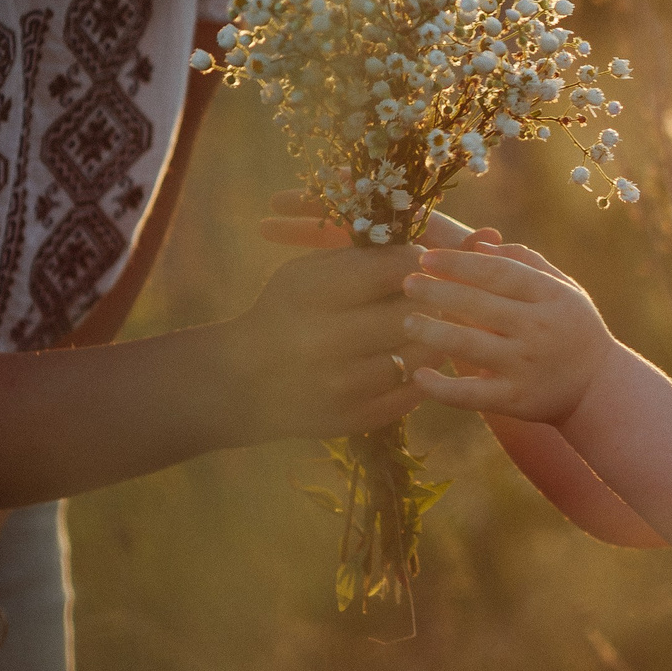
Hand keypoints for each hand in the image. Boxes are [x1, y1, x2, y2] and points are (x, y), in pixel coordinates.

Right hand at [256, 193, 494, 384]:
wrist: (241, 382)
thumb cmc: (283, 314)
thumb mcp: (304, 274)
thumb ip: (358, 259)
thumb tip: (421, 252)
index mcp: (312, 295)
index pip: (391, 270)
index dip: (415, 262)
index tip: (420, 262)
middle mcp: (325, 341)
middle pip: (412, 313)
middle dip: (429, 300)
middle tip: (430, 296)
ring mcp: (342, 385)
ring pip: (421, 355)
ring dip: (430, 338)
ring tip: (421, 328)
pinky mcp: (354, 418)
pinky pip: (412, 392)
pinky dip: (419, 374)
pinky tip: (408, 361)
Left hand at [403, 243, 620, 425]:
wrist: (599, 390)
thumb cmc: (574, 330)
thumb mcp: (564, 290)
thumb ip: (527, 263)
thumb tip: (480, 244)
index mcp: (551, 297)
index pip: (498, 272)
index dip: (459, 262)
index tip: (425, 257)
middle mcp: (539, 329)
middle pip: (478, 304)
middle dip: (437, 291)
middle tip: (407, 284)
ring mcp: (526, 366)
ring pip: (469, 345)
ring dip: (432, 331)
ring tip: (406, 322)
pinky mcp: (515, 400)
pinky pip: (471, 394)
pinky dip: (441, 387)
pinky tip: (418, 375)